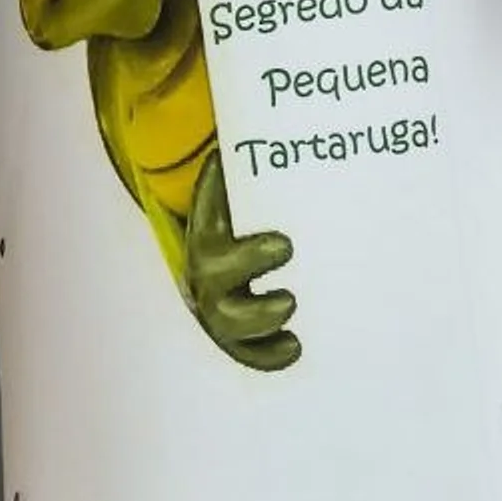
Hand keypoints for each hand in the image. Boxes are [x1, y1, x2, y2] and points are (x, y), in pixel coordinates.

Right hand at [185, 152, 300, 371]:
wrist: (213, 250)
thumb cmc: (236, 216)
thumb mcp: (231, 192)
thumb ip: (232, 176)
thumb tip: (240, 145)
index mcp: (207, 240)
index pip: (217, 244)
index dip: (249, 253)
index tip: (287, 246)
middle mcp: (208, 279)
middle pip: (220, 294)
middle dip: (255, 299)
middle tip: (290, 297)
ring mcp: (219, 309)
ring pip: (230, 328)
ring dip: (262, 324)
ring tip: (291, 309)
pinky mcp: (236, 334)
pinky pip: (246, 353)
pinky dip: (267, 355)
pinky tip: (295, 348)